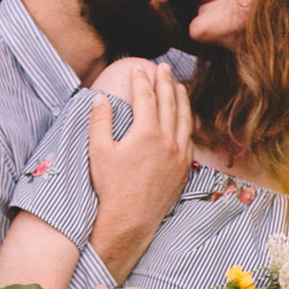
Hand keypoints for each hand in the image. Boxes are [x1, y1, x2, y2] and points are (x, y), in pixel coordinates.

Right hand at [85, 61, 192, 279]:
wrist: (130, 220)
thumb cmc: (111, 187)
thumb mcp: (99, 151)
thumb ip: (99, 121)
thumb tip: (99, 98)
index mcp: (146, 133)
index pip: (146, 97)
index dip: (141, 79)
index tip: (138, 68)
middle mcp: (168, 140)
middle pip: (169, 102)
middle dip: (165, 82)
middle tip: (162, 68)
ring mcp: (179, 155)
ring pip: (185, 118)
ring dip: (182, 99)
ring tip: (179, 85)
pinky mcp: (184, 168)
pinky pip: (190, 138)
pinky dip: (188, 122)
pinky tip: (185, 118)